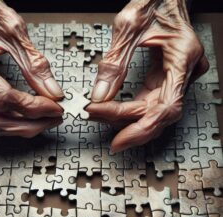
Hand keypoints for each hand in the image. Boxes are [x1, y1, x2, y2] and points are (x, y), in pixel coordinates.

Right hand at [0, 0, 62, 136]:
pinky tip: (28, 118)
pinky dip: (12, 122)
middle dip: (28, 125)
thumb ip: (35, 65)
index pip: (1, 97)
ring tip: (44, 120)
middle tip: (52, 118)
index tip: (54, 107)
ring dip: (20, 128)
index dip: (31, 107)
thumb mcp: (15, 33)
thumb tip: (53, 94)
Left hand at [87, 0, 208, 151]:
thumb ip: (114, 63)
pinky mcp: (165, 78)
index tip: (116, 138)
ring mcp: (176, 77)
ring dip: (125, 118)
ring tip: (98, 114)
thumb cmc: (155, 0)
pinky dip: (128, 109)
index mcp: (183, 57)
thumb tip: (99, 96)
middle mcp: (184, 72)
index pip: (165, 107)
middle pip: (158, 114)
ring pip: (153, 112)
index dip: (141, 127)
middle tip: (96, 119)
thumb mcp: (129, 26)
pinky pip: (148, 102)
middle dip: (126, 122)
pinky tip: (110, 109)